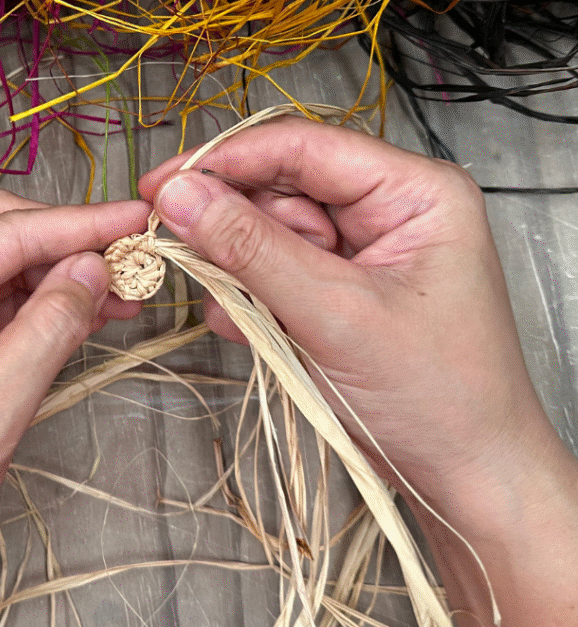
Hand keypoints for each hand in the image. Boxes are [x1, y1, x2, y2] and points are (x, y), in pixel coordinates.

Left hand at [0, 190, 149, 626]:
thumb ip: (44, 333)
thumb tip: (94, 267)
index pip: (1, 234)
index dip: (77, 223)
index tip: (139, 215)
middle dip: (69, 240)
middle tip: (136, 252)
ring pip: (1, 266)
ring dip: (61, 273)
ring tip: (126, 290)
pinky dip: (42, 305)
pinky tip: (89, 312)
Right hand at [139, 116, 571, 527]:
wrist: (464, 479)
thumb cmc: (438, 398)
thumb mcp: (336, 315)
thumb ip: (252, 249)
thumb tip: (181, 197)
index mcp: (413, 192)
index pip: (303, 147)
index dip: (226, 160)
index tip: (162, 184)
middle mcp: (387, 210)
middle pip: (280, 188)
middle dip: (232, 226)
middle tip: (178, 250)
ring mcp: (358, 251)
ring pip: (268, 232)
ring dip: (240, 270)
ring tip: (242, 312)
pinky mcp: (335, 288)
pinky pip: (273, 269)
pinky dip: (250, 296)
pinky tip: (250, 327)